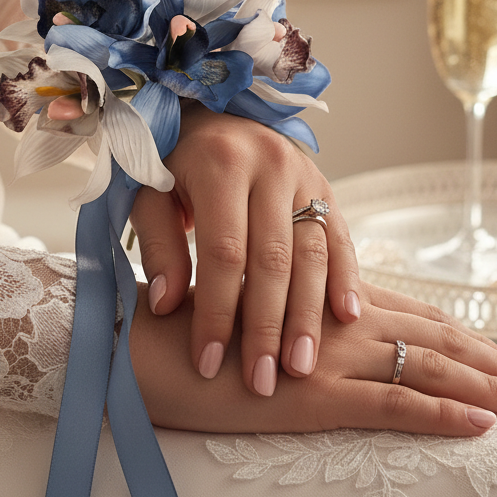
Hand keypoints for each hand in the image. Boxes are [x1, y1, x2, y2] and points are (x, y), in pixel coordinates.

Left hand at [130, 104, 360, 396]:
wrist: (214, 114)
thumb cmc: (173, 163)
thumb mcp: (149, 193)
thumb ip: (158, 245)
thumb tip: (167, 306)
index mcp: (221, 163)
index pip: (223, 251)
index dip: (216, 311)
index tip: (207, 363)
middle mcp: (270, 165)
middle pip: (274, 259)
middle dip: (267, 327)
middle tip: (261, 382)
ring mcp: (305, 175)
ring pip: (312, 254)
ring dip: (308, 316)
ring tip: (301, 368)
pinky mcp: (326, 188)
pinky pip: (340, 238)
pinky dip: (346, 279)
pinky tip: (347, 319)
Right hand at [130, 279, 496, 434]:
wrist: (145, 346)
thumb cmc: (195, 331)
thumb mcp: (257, 320)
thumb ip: (299, 318)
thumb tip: (333, 330)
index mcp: (331, 305)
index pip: (417, 315)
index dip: (467, 334)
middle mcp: (342, 323)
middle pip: (438, 339)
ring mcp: (333, 356)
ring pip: (430, 367)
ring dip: (489, 387)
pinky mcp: (316, 394)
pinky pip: (393, 405)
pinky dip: (442, 415)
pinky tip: (481, 427)